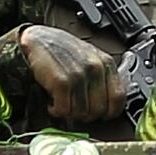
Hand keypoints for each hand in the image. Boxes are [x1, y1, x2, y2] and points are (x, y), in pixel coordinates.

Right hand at [2, 24, 131, 128]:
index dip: (108, 112)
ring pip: (82, 113)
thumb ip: (103, 77)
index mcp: (106, 62)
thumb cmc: (62, 49)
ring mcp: (79, 74)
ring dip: (69, 113)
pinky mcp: (62, 81)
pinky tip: (53, 103)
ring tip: (62, 103)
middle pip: (99, 110)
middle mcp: (95, 68)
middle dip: (85, 115)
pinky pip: (64, 110)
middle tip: (75, 109)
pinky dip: (56, 111)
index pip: (119, 98)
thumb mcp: (90, 57)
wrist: (37, 39)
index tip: (100, 115)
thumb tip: (110, 102)